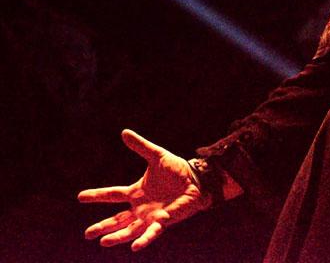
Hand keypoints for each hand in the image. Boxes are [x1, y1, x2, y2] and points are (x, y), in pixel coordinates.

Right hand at [78, 129, 210, 250]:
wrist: (197, 179)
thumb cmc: (177, 170)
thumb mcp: (157, 156)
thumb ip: (141, 146)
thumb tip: (124, 132)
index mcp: (136, 192)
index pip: (112, 194)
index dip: (97, 195)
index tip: (80, 197)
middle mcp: (140, 207)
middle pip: (117, 220)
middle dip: (103, 227)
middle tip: (87, 234)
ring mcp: (151, 216)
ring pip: (130, 230)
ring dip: (117, 237)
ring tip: (103, 242)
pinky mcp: (164, 220)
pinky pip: (152, 232)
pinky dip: (144, 239)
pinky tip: (135, 247)